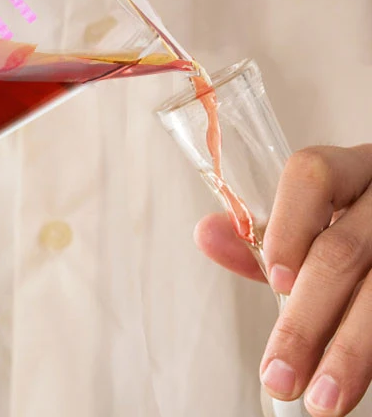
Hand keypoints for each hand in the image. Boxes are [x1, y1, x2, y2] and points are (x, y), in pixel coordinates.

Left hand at [196, 145, 371, 415]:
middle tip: (279, 375)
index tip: (276, 279)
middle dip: (306, 320)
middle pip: (343, 251)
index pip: (311, 175)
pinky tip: (361, 385)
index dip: (289, 226)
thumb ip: (265, 233)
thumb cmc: (356, 228)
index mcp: (349, 170)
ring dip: (350, 353)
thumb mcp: (315, 221)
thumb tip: (207, 236)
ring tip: (322, 400)